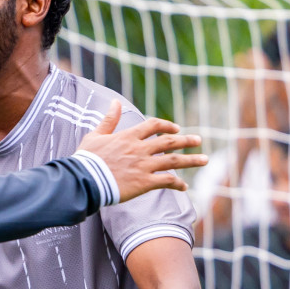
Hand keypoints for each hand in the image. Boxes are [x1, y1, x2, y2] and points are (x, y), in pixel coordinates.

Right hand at [75, 104, 206, 201]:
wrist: (85, 180)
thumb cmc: (87, 159)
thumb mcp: (95, 135)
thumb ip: (108, 120)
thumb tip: (115, 102)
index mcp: (129, 136)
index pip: (154, 125)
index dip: (167, 125)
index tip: (176, 128)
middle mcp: (140, 149)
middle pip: (169, 142)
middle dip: (186, 141)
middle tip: (198, 141)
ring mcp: (144, 166)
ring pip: (173, 161)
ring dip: (190, 160)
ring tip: (204, 159)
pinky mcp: (144, 183)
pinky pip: (166, 182)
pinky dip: (177, 184)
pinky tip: (184, 187)